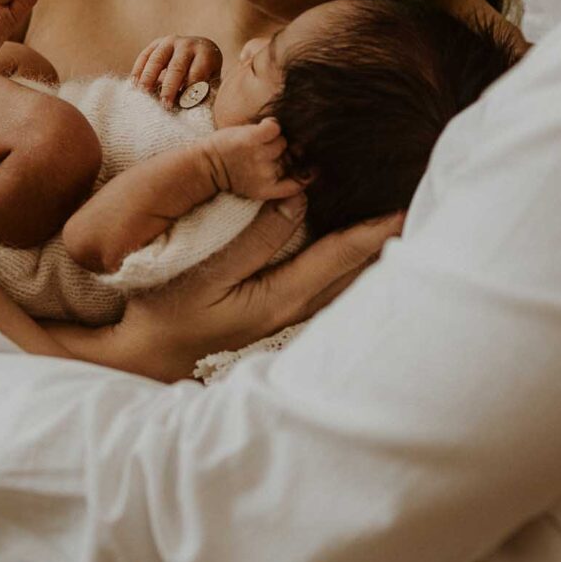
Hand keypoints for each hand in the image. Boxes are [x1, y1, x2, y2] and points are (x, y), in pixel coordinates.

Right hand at [111, 196, 401, 379]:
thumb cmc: (167, 313)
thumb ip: (254, 238)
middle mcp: (293, 315)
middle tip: (415, 210)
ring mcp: (286, 325)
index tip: (404, 205)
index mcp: (280, 299)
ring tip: (395, 233)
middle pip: (353, 277)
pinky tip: (353, 263)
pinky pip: (325, 296)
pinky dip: (345, 274)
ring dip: (369, 262)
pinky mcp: (276, 326)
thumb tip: (297, 201)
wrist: (145, 360)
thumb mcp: (205, 272)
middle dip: (383, 245)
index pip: (339, 257)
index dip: (373, 230)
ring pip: (343, 290)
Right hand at [132, 34, 221, 105]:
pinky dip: (138, 69)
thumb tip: (188, 111)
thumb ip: (200, 93)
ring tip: (143, 93)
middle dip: (170, 87)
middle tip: (164, 105)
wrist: (199, 50)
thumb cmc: (206, 74)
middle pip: (177, 66)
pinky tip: (134, 84)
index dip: (189, 91)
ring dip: (149, 77)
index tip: (182, 107)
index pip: (197, 73)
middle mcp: (188, 44)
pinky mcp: (157, 43)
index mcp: (206, 53)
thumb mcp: (210, 81)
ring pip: (157, 58)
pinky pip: (145, 55)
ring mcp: (171, 41)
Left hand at [203, 118, 301, 200]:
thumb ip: (279, 178)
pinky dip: (270, 124)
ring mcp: (260, 156)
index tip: (309, 166)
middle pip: (290, 156)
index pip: (300, 182)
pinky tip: (261, 127)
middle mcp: (267, 175)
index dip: (307, 172)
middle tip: (261, 153)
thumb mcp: (257, 185)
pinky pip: (275, 126)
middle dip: (280, 152)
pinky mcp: (253, 139)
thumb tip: (306, 163)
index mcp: (270, 190)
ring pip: (282, 140)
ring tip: (256, 142)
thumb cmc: (232, 172)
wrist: (205, 165)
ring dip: (272, 138)